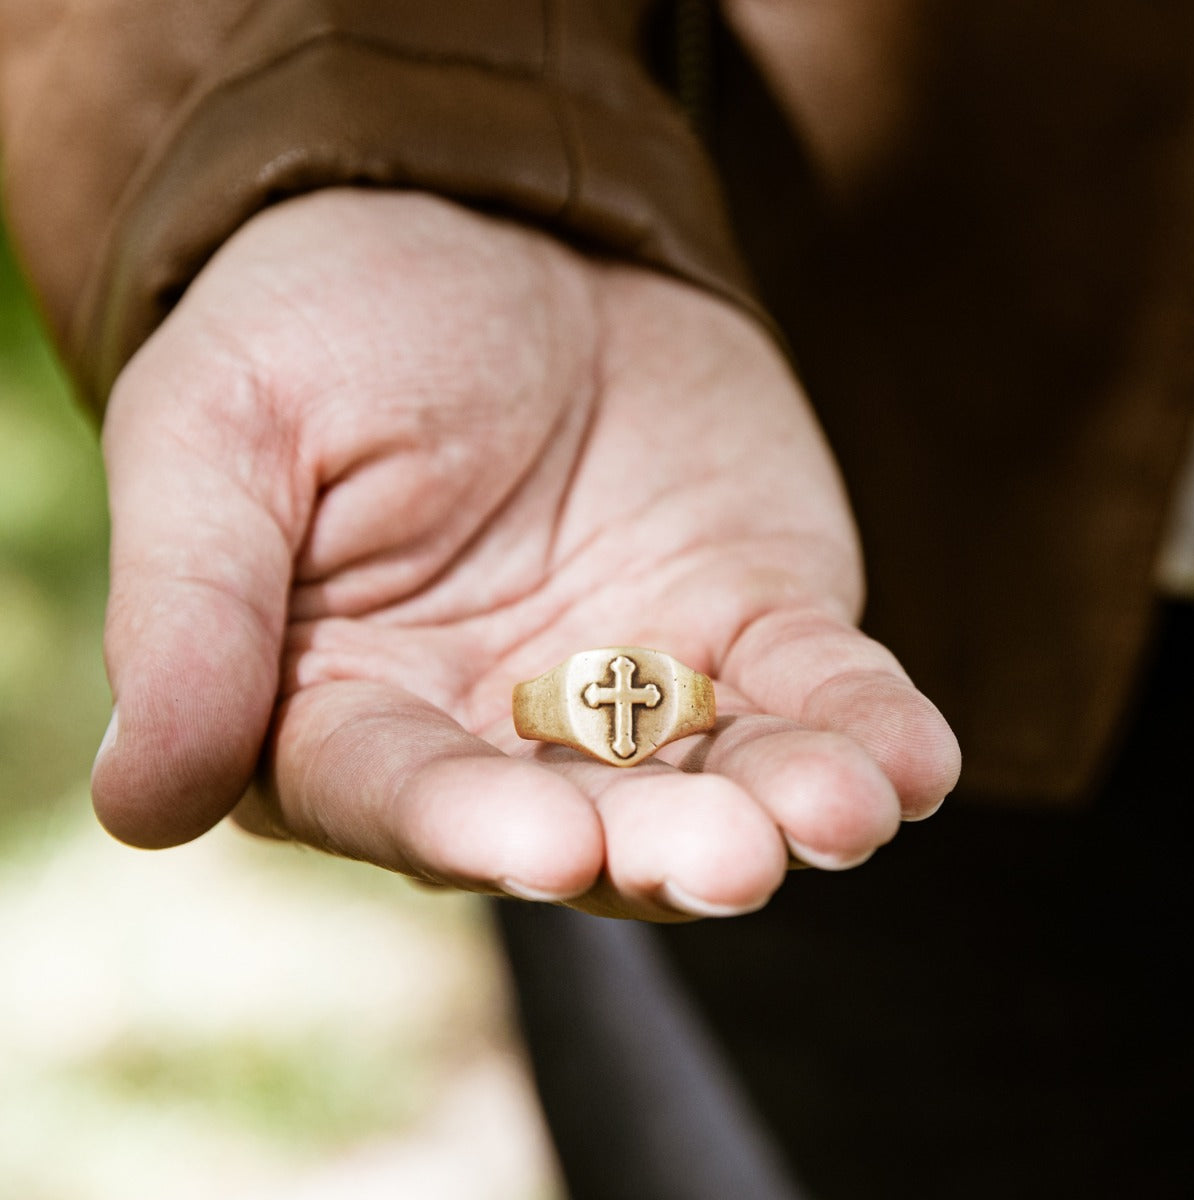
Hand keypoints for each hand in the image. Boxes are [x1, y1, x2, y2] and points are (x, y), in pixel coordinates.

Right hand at [91, 190, 958, 919]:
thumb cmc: (324, 324)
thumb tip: (137, 805)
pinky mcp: (748, 623)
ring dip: (785, 807)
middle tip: (727, 856)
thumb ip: (187, 614)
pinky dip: (863, 727)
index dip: (470, 824)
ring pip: (714, 779)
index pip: (400, 793)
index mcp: (351, 705)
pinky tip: (911, 761)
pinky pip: (813, 690)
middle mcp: (501, 728)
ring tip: (846, 811)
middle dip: (655, 845)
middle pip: (580, 821)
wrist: (485, 225)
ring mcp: (639, 686)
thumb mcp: (220, 433)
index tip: (544, 841)